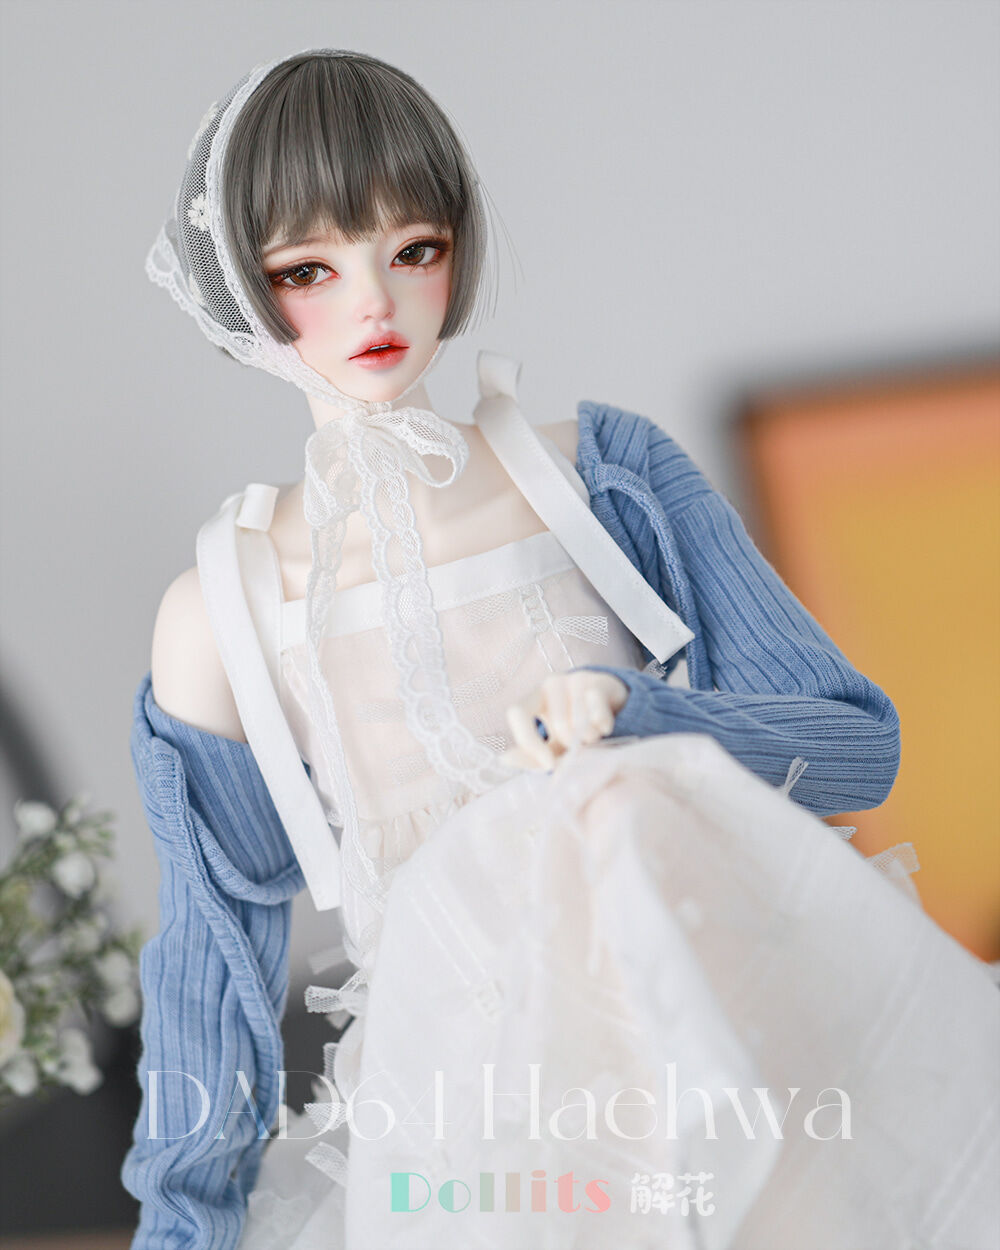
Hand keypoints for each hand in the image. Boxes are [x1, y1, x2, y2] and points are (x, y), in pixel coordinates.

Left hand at [500, 671, 628, 771]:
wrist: (610, 705)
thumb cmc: (575, 728)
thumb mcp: (553, 745)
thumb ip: (533, 757)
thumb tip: (505, 759)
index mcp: (533, 699)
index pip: (517, 713)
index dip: (529, 741)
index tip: (549, 765)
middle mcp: (550, 685)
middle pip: (557, 723)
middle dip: (572, 744)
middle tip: (581, 747)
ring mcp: (574, 679)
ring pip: (579, 719)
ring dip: (590, 737)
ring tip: (593, 736)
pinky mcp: (598, 681)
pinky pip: (597, 710)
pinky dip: (603, 726)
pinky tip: (605, 728)